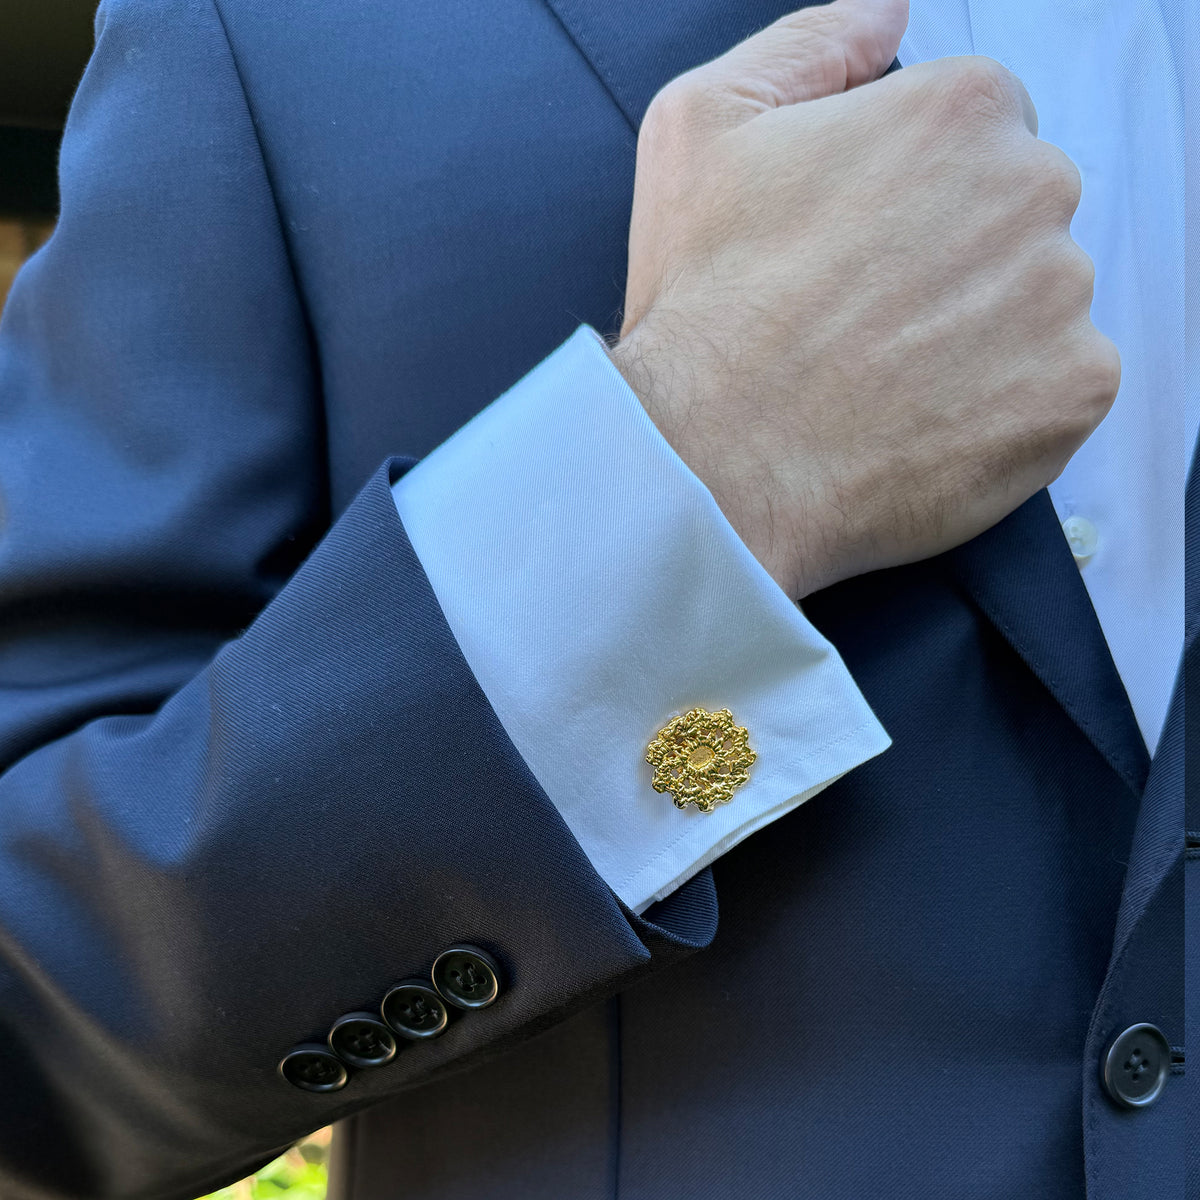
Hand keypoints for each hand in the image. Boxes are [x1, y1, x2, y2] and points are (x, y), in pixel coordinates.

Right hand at [610, 0, 1116, 599]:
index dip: (909, 195)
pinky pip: (1062, 384)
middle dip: (951, 258)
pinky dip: (1008, 404)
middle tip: (865, 320)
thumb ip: (809, 44)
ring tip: (888, 376)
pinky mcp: (1073, 392)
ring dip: (980, 332)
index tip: (858, 251)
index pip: (975, 133)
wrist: (713, 464)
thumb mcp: (700, 126)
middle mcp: (1031, 188)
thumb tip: (887, 16)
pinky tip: (927, 418)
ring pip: (1040, 300)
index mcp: (957, 111)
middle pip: (1018, 213)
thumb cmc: (702, 306)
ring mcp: (1061, 296)